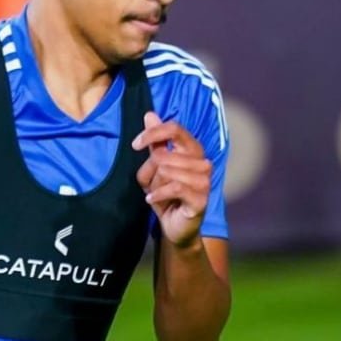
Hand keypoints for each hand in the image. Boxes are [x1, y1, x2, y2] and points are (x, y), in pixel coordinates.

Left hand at [132, 111, 211, 248]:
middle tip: (151, 185)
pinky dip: (158, 194)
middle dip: (149, 171)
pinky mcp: (202, 198)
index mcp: (193, 150)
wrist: (174, 226)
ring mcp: (205, 181)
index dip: (153, 133)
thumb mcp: (154, 167)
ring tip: (155, 194)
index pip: (175, 129)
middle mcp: (203, 162)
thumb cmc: (165, 193)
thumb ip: (155, 142)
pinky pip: (174, 187)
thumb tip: (150, 114)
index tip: (135, 144)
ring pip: (167, 171)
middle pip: (164, 155)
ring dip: (154, 184)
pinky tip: (151, 199)